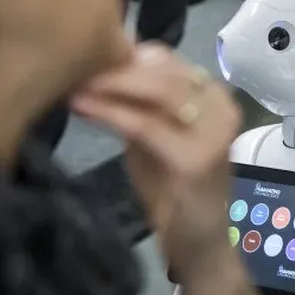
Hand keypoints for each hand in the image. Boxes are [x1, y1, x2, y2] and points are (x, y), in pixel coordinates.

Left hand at [70, 43, 240, 272]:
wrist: (199, 240)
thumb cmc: (174, 188)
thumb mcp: (156, 135)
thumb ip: (139, 104)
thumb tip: (101, 65)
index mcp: (214, 95)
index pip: (167, 60)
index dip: (125, 54)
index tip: (84, 56)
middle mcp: (221, 106)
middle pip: (163, 70)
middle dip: (115, 67)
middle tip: (73, 68)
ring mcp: (213, 131)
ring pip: (158, 91)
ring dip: (111, 86)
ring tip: (75, 85)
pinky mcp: (196, 158)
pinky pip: (146, 125)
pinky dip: (111, 113)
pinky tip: (84, 107)